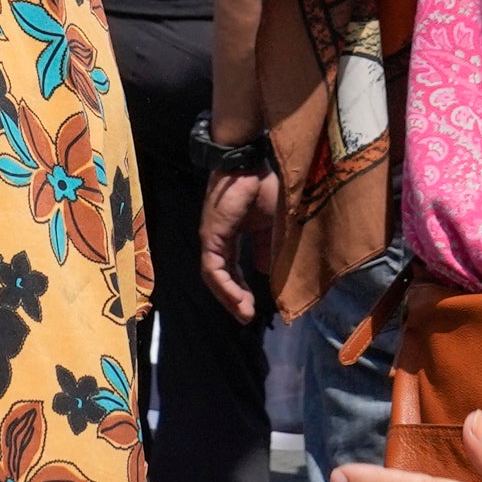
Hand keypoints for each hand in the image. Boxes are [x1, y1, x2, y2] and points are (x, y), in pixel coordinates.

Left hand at [198, 166, 275, 320]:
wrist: (250, 163)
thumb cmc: (261, 186)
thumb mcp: (270, 223)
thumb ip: (266, 247)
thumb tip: (266, 271)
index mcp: (230, 235)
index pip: (230, 269)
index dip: (240, 288)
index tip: (252, 306)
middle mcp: (216, 239)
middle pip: (220, 277)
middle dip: (233, 299)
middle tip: (246, 317)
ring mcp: (211, 238)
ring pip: (214, 277)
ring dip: (228, 298)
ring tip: (244, 314)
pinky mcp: (211, 236)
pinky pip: (214, 268)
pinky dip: (225, 286)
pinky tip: (238, 300)